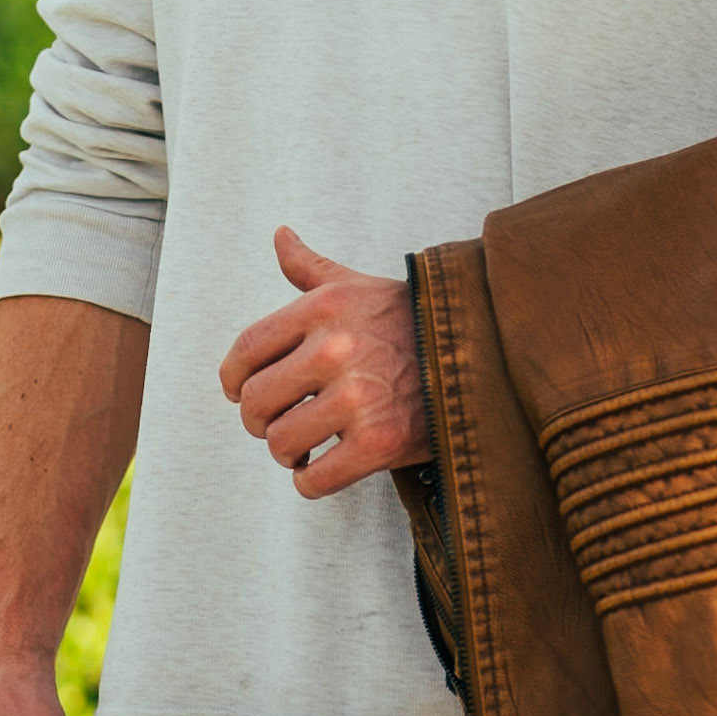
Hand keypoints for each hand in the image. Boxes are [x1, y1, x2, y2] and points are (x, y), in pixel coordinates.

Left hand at [218, 227, 429, 497]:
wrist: (483, 355)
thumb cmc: (411, 321)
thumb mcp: (358, 285)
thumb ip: (310, 267)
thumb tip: (280, 234)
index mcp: (325, 307)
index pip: (247, 349)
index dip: (233, 377)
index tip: (239, 390)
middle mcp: (337, 348)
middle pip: (256, 402)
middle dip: (259, 420)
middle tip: (279, 422)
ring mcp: (358, 397)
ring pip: (281, 443)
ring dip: (287, 453)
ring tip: (305, 446)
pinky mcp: (380, 442)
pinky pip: (314, 480)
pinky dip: (310, 482)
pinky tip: (324, 467)